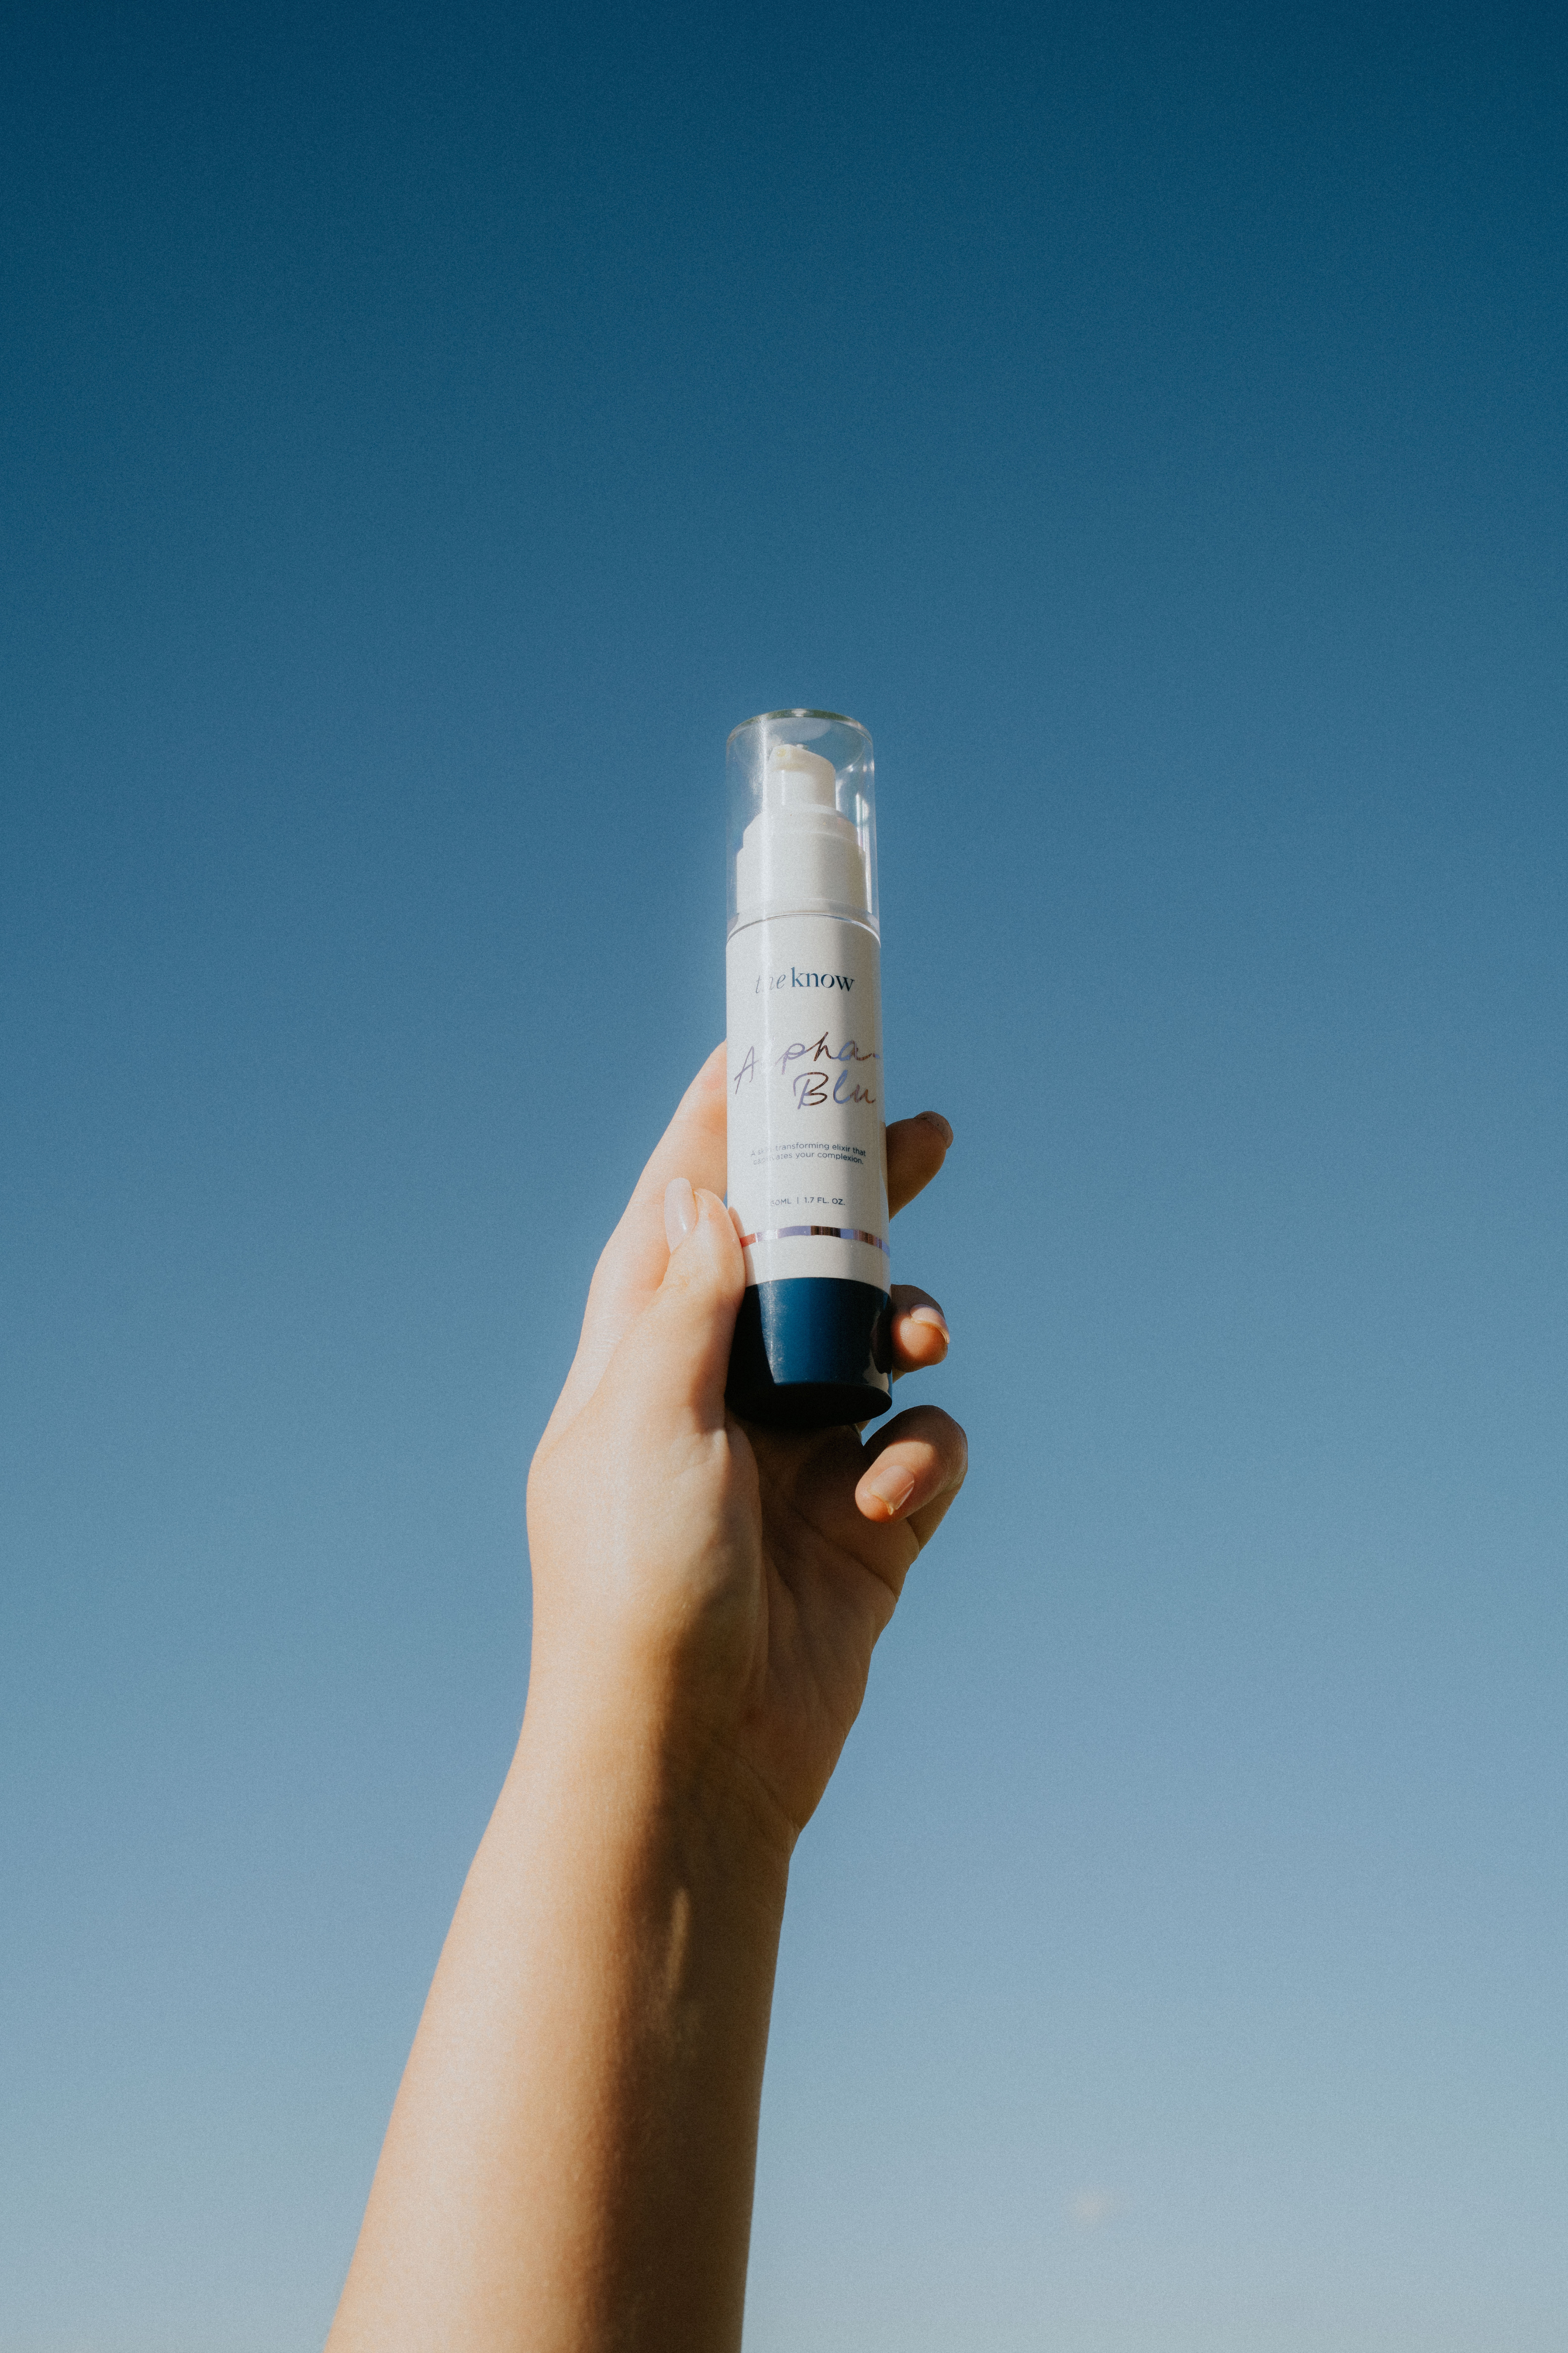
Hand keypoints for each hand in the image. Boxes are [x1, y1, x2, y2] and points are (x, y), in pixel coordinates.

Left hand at [526, 1045, 967, 1850]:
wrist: (693, 1756)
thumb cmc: (638, 1591)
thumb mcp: (643, 1428)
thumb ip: (682, 1305)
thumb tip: (699, 1193)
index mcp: (645, 1354)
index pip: (682, 1208)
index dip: (724, 1127)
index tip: (774, 1048)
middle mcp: (721, 1389)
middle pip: (801, 1256)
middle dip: (860, 1196)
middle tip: (923, 1132)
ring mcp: (797, 1453)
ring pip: (878, 1342)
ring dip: (912, 1325)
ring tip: (926, 1342)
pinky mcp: (865, 1521)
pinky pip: (923, 1449)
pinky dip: (919, 1462)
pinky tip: (885, 1505)